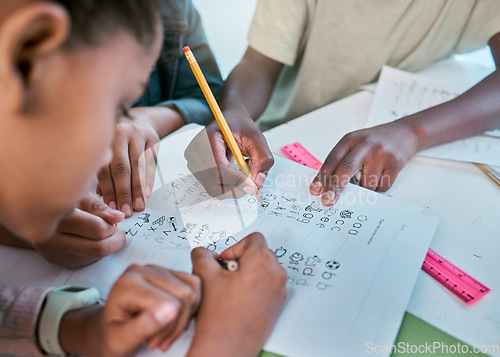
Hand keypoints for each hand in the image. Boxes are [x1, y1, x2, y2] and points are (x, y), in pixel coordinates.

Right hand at [32, 192, 126, 268]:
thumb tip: (118, 217)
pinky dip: (94, 251)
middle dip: (115, 240)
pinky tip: (88, 238)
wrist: (34, 209)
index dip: (112, 225)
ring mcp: (51, 251)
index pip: (97, 229)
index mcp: (57, 215)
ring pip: (93, 257)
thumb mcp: (80, 194)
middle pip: (98, 248)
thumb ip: (100, 207)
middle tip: (118, 231)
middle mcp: (49, 237)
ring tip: (100, 231)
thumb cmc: (62, 197)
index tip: (116, 220)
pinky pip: (84, 261)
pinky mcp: (54, 260)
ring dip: (105, 245)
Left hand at [59, 264, 200, 356]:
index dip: (168, 328)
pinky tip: (174, 318)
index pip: (171, 303)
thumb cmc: (111, 335)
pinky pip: (195, 284)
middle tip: (159, 338)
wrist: (108, 329)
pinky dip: (191, 306)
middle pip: (185, 294)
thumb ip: (143, 326)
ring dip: (186, 316)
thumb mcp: (120, 340)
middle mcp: (143, 270)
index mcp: (129, 282)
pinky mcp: (169, 272)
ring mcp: (157, 269)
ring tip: (165, 329)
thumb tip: (171, 309)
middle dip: (177, 323)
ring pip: (193, 288)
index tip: (153, 342)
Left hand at [97, 107, 160, 216]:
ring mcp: (137, 134)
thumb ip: (102, 169)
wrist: (140, 121)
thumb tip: (99, 195)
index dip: (107, 190)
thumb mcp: (107, 150)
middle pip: (121, 168)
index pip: (104, 168)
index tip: (111, 208)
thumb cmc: (118, 141)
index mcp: (102, 138)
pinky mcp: (152, 138)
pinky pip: (150, 163)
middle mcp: (119, 133)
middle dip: (123, 192)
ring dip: (137, 189)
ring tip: (138, 206)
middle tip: (125, 211)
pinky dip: (148, 179)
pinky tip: (146, 193)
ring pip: (137, 166)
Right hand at [185, 115, 272, 197]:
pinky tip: (236, 172)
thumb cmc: (240, 127)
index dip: (237, 180)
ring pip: (215, 189)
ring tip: (244, 170)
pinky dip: (229, 186)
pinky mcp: (198, 172)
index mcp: (208, 138)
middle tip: (254, 183)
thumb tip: (258, 183)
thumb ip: (262, 158)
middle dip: (237, 187)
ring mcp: (194, 163)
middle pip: (214, 183)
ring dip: (234, 186)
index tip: (254, 185)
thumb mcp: (257, 138)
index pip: (218, 168)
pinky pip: (214, 187)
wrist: (229, 122)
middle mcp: (195, 152)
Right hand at [188, 233, 287, 356]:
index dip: (234, 247)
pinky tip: (235, 300)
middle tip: (224, 275)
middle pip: (259, 254)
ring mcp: (279, 291)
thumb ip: (203, 255)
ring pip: (263, 270)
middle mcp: (276, 274)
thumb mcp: (204, 276)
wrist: (226, 348)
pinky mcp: (277, 305)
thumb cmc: (220, 318)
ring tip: (229, 289)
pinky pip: (267, 286)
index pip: (253, 238)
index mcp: (262, 261)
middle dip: (240, 261)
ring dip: (246, 274)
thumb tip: (204, 253)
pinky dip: (253, 287)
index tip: (224, 260)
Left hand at [310, 121, 419, 205]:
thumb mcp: (355, 144)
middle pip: (346, 169)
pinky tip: (382, 174)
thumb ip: (342, 161)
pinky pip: (381, 187)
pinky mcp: (395, 163)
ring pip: (365, 184)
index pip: (332, 160)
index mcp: (350, 139)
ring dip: (364, 187)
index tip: (315, 190)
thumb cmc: (376, 141)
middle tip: (328, 200)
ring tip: (371, 173)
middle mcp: (364, 145)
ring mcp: (380, 154)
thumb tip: (330, 187)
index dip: (321, 177)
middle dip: (335, 188)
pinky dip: (378, 187)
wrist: (405, 132)